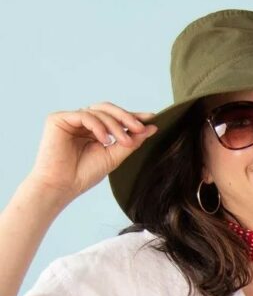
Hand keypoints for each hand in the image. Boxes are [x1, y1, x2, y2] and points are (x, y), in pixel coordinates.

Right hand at [27, 102, 156, 209]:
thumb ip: (131, 142)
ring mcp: (70, 119)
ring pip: (99, 111)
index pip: (115, 118)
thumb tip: (151, 128)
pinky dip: (98, 126)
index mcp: (95, 130)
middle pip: (108, 109)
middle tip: (141, 128)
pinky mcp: (58, 119)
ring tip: (124, 142)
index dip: (133, 116)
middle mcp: (82, 122)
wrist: (62, 186)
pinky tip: (104, 140)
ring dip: (115, 126)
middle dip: (126, 117)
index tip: (152, 118)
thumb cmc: (85, 174)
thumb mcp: (114, 156)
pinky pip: (84, 115)